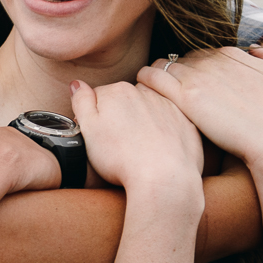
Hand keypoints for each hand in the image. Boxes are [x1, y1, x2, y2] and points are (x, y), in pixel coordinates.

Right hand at [71, 80, 203, 195]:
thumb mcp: (88, 130)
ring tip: (138, 146)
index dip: (95, 116)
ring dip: (142, 119)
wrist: (163, 178)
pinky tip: (157, 148)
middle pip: (125, 100)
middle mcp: (145, 92)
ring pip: (148, 108)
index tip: (98, 135)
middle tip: (117, 143)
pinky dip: (163, 130)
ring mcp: (168, 106)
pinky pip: (169, 121)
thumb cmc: (120, 158)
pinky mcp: (186, 122)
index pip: (100, 96)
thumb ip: (81, 102)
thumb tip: (77, 83)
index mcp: (118, 91)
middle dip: (120, 115)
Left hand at [136, 47, 262, 170]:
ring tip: (148, 89)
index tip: (194, 82)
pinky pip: (151, 78)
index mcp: (236, 54)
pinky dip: (145, 80)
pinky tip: (140, 90)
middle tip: (167, 87)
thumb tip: (257, 50)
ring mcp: (199, 76)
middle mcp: (215, 60)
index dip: (199, 68)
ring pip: (164, 65)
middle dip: (176, 70)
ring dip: (156, 74)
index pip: (207, 54)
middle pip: (184, 59)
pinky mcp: (185, 97)